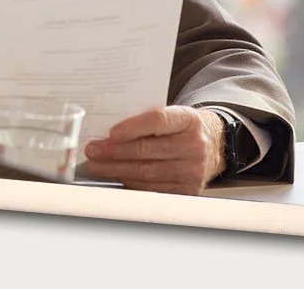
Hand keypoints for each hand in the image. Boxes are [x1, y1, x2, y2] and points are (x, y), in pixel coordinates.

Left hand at [81, 106, 224, 194]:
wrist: (210, 147)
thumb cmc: (180, 128)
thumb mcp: (171, 114)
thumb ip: (146, 118)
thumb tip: (108, 129)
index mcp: (189, 119)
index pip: (158, 121)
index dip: (134, 127)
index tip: (111, 133)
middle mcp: (194, 145)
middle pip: (148, 149)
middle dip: (115, 151)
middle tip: (93, 150)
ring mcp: (192, 170)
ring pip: (147, 172)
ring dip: (116, 169)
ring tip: (96, 165)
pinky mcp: (188, 190)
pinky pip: (152, 188)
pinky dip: (129, 182)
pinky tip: (114, 176)